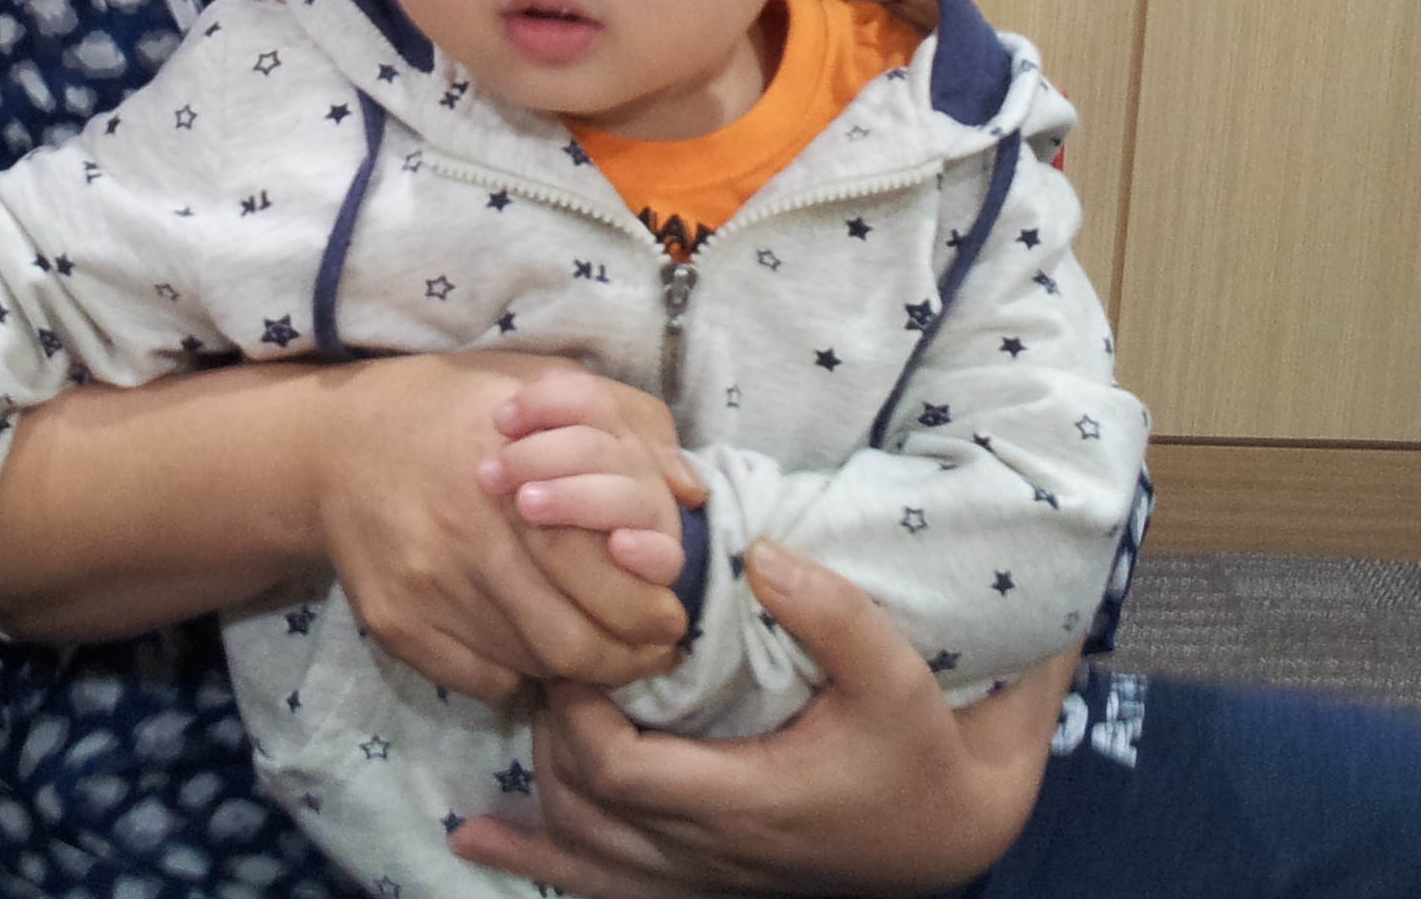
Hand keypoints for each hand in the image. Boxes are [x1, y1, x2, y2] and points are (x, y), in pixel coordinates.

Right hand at [311, 354, 692, 705]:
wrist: (333, 447)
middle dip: (630, 657)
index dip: (652, 608)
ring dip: (580, 670)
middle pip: (575, 640)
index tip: (671, 611)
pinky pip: (484, 681)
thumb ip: (627, 424)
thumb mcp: (544, 381)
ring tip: (601, 648)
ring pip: (534, 667)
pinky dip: (520, 675)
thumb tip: (690, 494)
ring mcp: (427, 590)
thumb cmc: (455, 408)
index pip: (607, 574)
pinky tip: (530, 644)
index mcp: (515, 476)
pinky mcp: (396, 627)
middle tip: (651, 648)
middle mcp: (468, 538)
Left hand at [450, 541, 1074, 897]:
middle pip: (584, 808)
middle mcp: (709, 850)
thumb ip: (836, 616)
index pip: (621, 773)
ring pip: (582, 852)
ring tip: (519, 716)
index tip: (575, 648)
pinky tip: (476, 840)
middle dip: (553, 734)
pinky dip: (537, 859)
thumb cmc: (917, 750)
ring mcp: (701, 873)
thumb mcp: (898, 678)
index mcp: (744, 801)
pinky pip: (601, 886)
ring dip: (538, 789)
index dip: (580, 715)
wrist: (944, 828)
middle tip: (550, 656)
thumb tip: (761, 554)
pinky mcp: (701, 877)